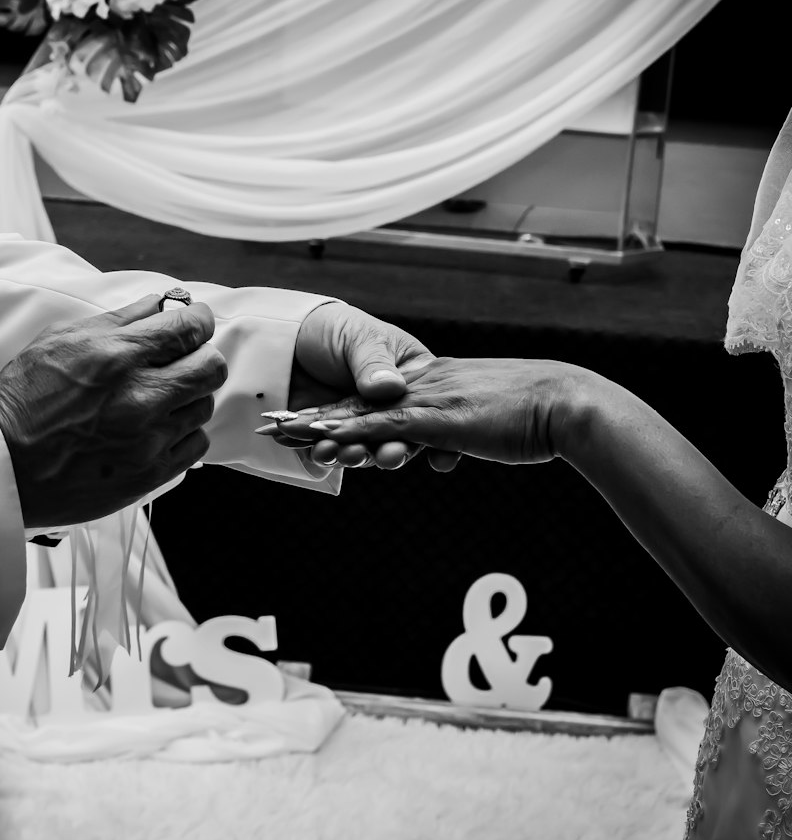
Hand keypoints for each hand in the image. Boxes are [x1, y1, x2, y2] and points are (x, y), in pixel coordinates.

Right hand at [0, 294, 226, 528]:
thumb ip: (119, 320)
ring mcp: (149, 440)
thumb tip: (160, 304)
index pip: (190, 329)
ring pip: (203, 406)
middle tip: (182, 359)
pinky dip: (183, 433)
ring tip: (158, 399)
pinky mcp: (149, 473)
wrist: (1, 465)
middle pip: (211, 368)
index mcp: (118, 357)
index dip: (200, 320)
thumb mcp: (61, 340)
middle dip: (201, 356)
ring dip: (188, 397)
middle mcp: (141, 398)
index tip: (195, 323)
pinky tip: (157, 429)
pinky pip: (195, 445)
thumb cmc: (24, 399)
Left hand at [273, 303, 460, 470]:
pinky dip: (321, 453)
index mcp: (406, 383)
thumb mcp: (360, 339)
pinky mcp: (327, 433)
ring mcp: (356, 424)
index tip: (396, 450)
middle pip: (391, 440)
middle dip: (382, 453)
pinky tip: (314, 451)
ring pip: (360, 448)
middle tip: (372, 456)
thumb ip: (374, 364)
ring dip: (350, 455)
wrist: (288, 334)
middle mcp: (384, 409)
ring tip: (333, 452)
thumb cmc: (335, 328)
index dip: (412, 438)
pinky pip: (329, 448)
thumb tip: (390, 387)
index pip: (416, 416)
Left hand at [273, 357, 585, 465]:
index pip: (376, 399)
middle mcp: (424, 386)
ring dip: (321, 424)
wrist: (567, 402)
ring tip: (282, 432)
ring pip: (363, 412)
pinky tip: (325, 440)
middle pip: (358, 402)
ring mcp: (429, 399)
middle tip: (271, 422)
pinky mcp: (438, 416)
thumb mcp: (485, 423)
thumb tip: (438, 455)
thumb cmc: (534, 415)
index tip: (303, 418)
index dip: (337, 409)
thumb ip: (455, 433)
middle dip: (312, 414)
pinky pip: (384, 425)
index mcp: (435, 384)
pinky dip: (351, 432)